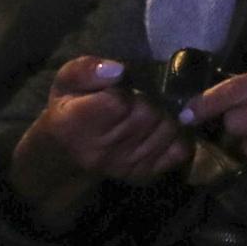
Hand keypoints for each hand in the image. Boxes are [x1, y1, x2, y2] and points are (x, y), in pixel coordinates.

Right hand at [10, 56, 191, 213]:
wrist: (69, 152)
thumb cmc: (70, 109)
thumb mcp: (66, 82)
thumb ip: (86, 70)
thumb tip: (117, 70)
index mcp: (76, 125)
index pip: (119, 103)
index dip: (125, 90)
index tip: (119, 90)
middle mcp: (101, 152)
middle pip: (148, 115)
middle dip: (148, 100)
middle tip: (137, 99)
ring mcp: (125, 167)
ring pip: (168, 129)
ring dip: (164, 115)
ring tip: (147, 113)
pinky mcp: (145, 175)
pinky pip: (180, 150)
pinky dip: (177, 135)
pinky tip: (159, 129)